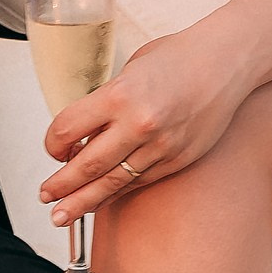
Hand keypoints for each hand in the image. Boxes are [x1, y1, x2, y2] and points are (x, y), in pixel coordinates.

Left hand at [38, 28, 253, 224]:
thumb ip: (106, 102)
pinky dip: (118, 191)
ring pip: (114, 182)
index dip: (52, 145)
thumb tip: (82, 132)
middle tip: (45, 198)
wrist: (226, 61)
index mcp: (119, 95)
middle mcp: (139, 123)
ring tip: (64, 214)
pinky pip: (140, 181)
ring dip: (85, 200)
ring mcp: (161, 146)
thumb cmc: (177, 58)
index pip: (67, 130)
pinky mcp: (179, 159)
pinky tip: (102, 199)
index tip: (52, 151)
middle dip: (62, 186)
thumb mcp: (129, 70)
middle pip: (86, 165)